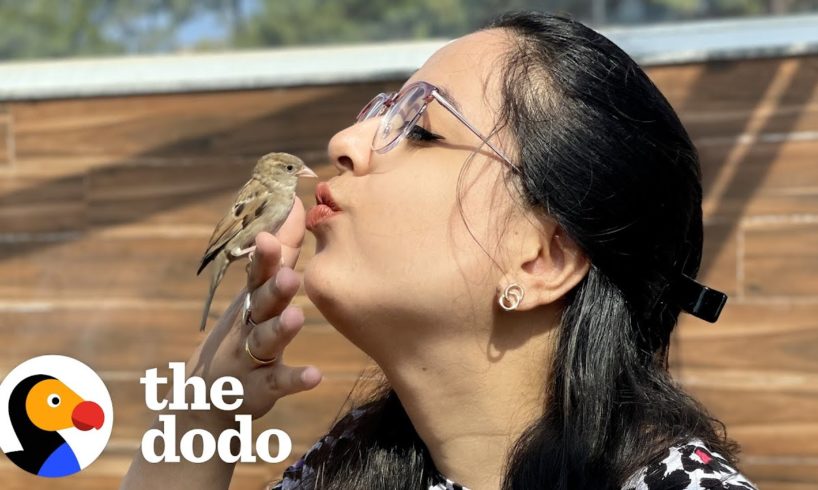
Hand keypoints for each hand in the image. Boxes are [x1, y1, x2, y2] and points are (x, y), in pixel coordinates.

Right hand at [184, 197, 322, 427]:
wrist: (206, 397)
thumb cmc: (244, 332)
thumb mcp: (258, 293)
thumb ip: (282, 254)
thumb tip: (299, 206)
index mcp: (251, 299)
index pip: (257, 273)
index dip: (264, 256)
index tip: (268, 236)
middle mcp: (247, 324)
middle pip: (260, 303)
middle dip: (273, 288)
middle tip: (290, 276)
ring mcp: (249, 357)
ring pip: (264, 341)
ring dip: (279, 330)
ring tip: (296, 319)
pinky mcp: (258, 389)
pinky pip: (276, 383)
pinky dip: (294, 379)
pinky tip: (314, 376)